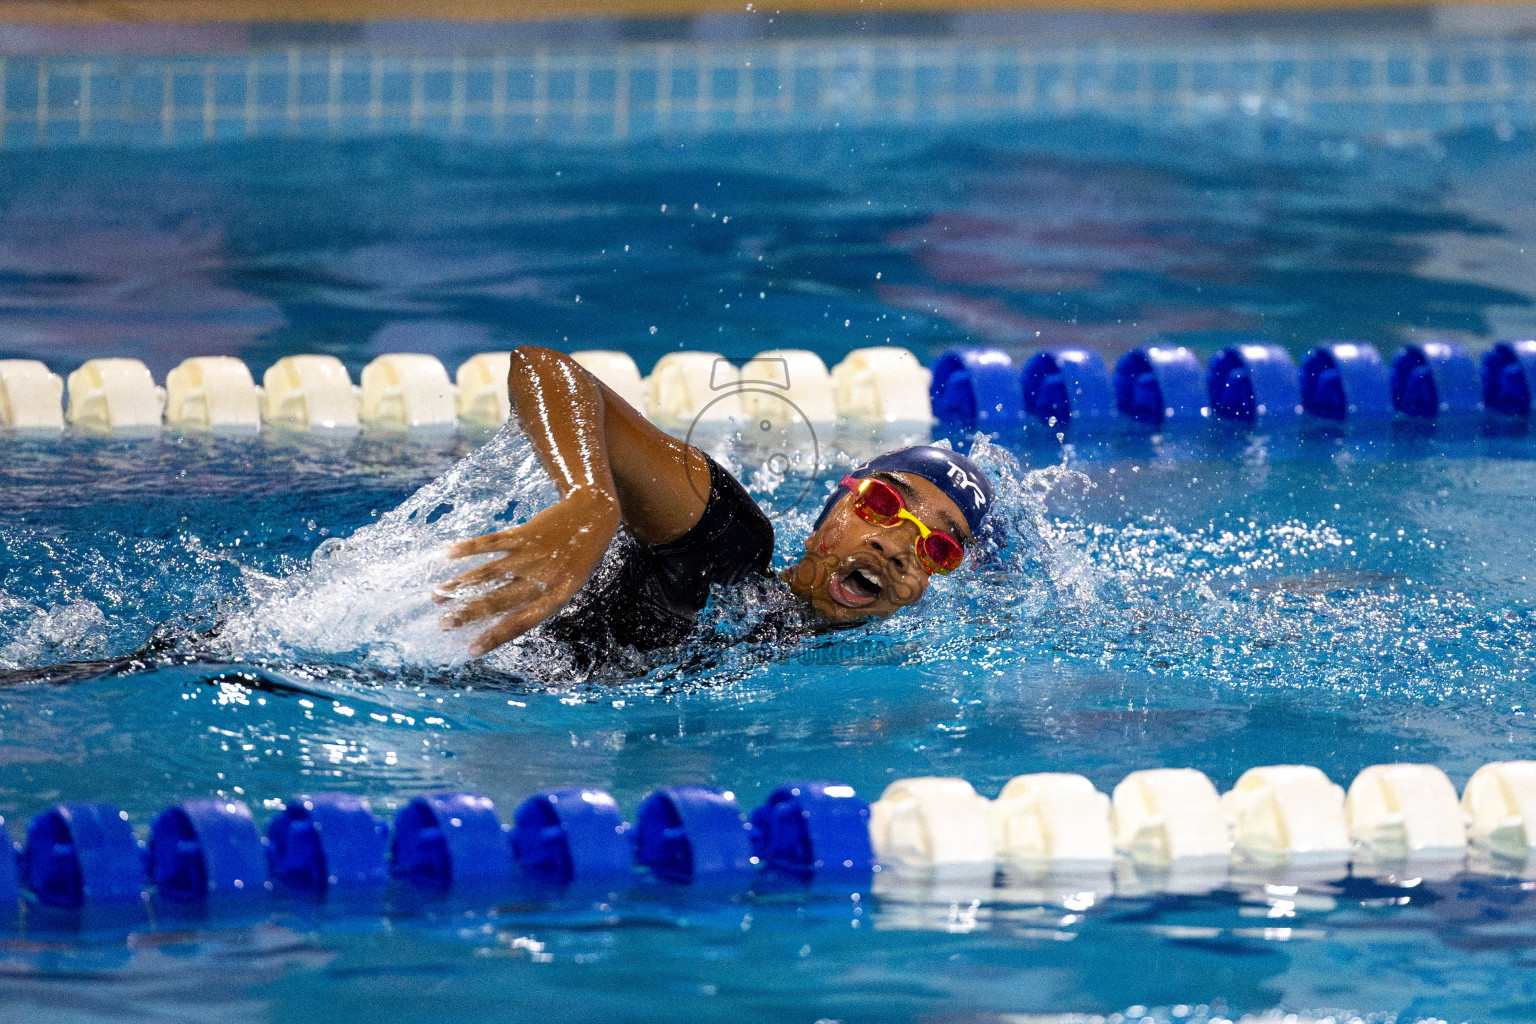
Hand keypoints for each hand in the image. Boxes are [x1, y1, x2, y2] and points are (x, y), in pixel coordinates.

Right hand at [435, 487, 620, 655]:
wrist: (594, 514)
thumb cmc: (581, 555)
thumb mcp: (571, 583)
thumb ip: (543, 599)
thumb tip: (508, 615)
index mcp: (556, 596)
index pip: (521, 623)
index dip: (495, 637)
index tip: (471, 650)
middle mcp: (541, 578)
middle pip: (498, 600)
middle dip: (468, 614)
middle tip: (443, 624)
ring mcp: (531, 555)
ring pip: (489, 573)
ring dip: (461, 584)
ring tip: (437, 594)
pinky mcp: (523, 533)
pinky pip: (492, 542)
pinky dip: (470, 548)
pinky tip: (450, 554)